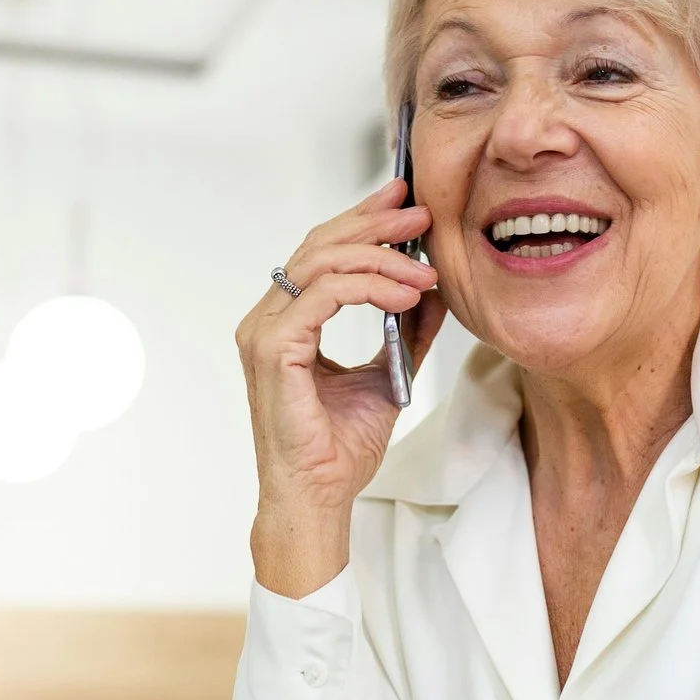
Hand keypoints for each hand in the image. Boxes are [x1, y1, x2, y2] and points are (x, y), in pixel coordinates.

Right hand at [239, 179, 444, 595]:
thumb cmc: (340, 448)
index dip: (363, 219)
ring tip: (426, 270)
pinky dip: (369, 287)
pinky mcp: (274, 350)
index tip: (405, 202)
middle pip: (320, 245)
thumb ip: (407, 328)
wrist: (321, 496)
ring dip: (381, 257)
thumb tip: (435, 286)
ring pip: (322, 262)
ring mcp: (265, 332)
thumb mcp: (389, 372)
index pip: (323, 251)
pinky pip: (323, 295)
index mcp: (287, 320)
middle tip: (420, 214)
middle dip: (375, 223)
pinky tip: (406, 295)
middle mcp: (268, 319)